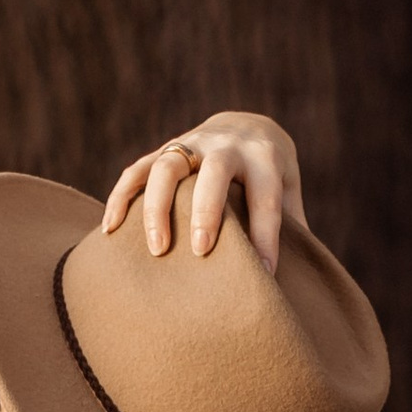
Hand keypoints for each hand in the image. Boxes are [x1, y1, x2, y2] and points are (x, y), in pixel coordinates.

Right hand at [103, 110, 305, 275]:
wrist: (246, 127)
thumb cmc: (271, 177)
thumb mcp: (289, 194)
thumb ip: (292, 228)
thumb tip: (301, 284)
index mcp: (264, 157)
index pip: (266, 197)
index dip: (267, 236)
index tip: (266, 276)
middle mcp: (227, 145)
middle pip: (215, 172)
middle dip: (207, 211)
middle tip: (201, 252)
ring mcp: (191, 144)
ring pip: (168, 167)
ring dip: (158, 206)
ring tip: (157, 250)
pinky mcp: (164, 150)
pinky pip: (136, 170)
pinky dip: (121, 197)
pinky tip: (110, 230)